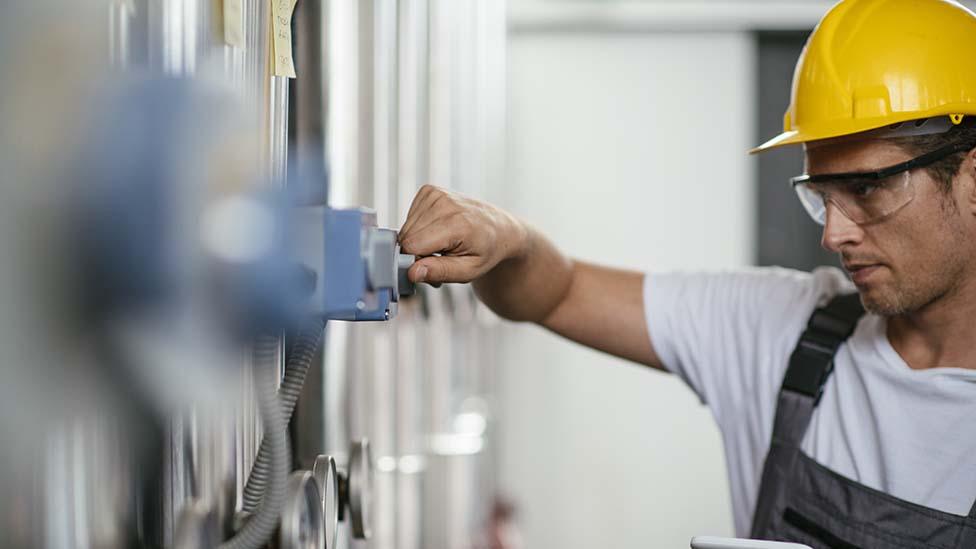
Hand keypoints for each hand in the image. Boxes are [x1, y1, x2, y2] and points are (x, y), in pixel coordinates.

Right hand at [399, 185, 526, 284]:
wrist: (499, 228)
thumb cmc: (486, 250)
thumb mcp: (469, 271)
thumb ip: (439, 271)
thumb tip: (412, 272)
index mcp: (455, 223)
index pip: (411, 246)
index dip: (417, 261)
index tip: (434, 265)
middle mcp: (444, 203)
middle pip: (406, 237)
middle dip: (418, 253)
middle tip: (441, 257)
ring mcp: (436, 194)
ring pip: (406, 228)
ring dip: (419, 241)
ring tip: (442, 245)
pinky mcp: (429, 191)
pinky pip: (409, 217)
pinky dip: (420, 228)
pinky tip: (438, 230)